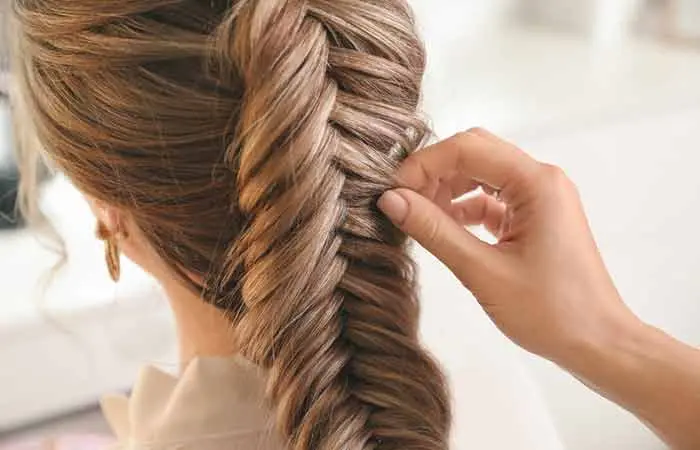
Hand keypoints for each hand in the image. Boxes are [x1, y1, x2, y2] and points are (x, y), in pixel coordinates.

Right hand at [379, 129, 639, 362]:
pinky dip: (463, 207)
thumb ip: (434, 231)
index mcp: (536, 182)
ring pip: (481, 173)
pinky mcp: (536, 216)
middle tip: (401, 202)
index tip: (392, 194)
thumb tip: (391, 200)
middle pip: (474, 152)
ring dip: (446, 189)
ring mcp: (541, 196)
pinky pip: (492, 198)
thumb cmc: (550, 312)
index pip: (467, 148)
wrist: (598, 343)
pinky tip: (442, 228)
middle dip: (433, 172)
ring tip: (418, 217)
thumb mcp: (483, 272)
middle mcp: (541, 178)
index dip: (423, 165)